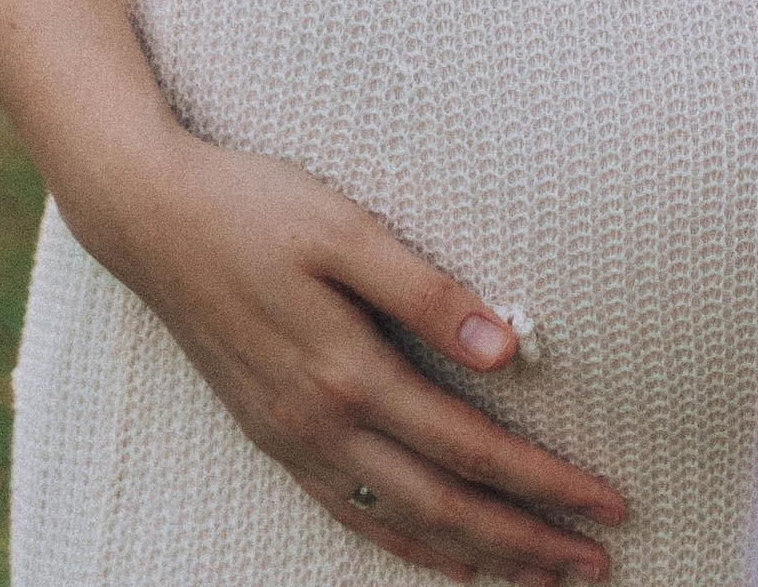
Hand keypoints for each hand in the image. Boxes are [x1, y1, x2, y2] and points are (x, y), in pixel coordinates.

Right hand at [83, 134, 626, 580]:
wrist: (151, 221)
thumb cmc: (253, 208)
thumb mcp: (345, 230)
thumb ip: (427, 293)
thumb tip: (506, 350)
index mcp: (348, 375)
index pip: (469, 448)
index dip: (543, 482)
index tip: (606, 500)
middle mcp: (321, 427)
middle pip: (444, 508)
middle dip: (525, 542)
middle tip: (596, 562)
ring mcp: (293, 441)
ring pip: (399, 527)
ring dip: (476, 556)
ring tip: (539, 575)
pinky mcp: (274, 438)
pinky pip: (350, 517)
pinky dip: (406, 548)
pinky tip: (441, 557)